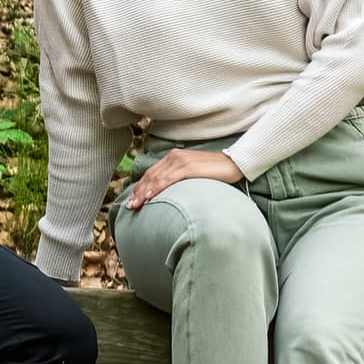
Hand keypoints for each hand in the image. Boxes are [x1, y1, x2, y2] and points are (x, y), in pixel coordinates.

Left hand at [124, 148, 243, 212]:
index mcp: (174, 157)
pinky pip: (168, 179)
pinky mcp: (188, 167)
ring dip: (143, 192)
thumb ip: (180, 179)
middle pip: (150, 176)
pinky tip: (149, 197)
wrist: (234, 163)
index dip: (140, 186)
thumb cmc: (215, 171)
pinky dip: (156, 188)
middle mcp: (174, 157)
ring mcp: (181, 161)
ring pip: (156, 178)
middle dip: (138, 191)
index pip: (152, 173)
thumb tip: (170, 193)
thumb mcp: (193, 174)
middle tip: (129, 206)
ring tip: (135, 205)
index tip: (132, 199)